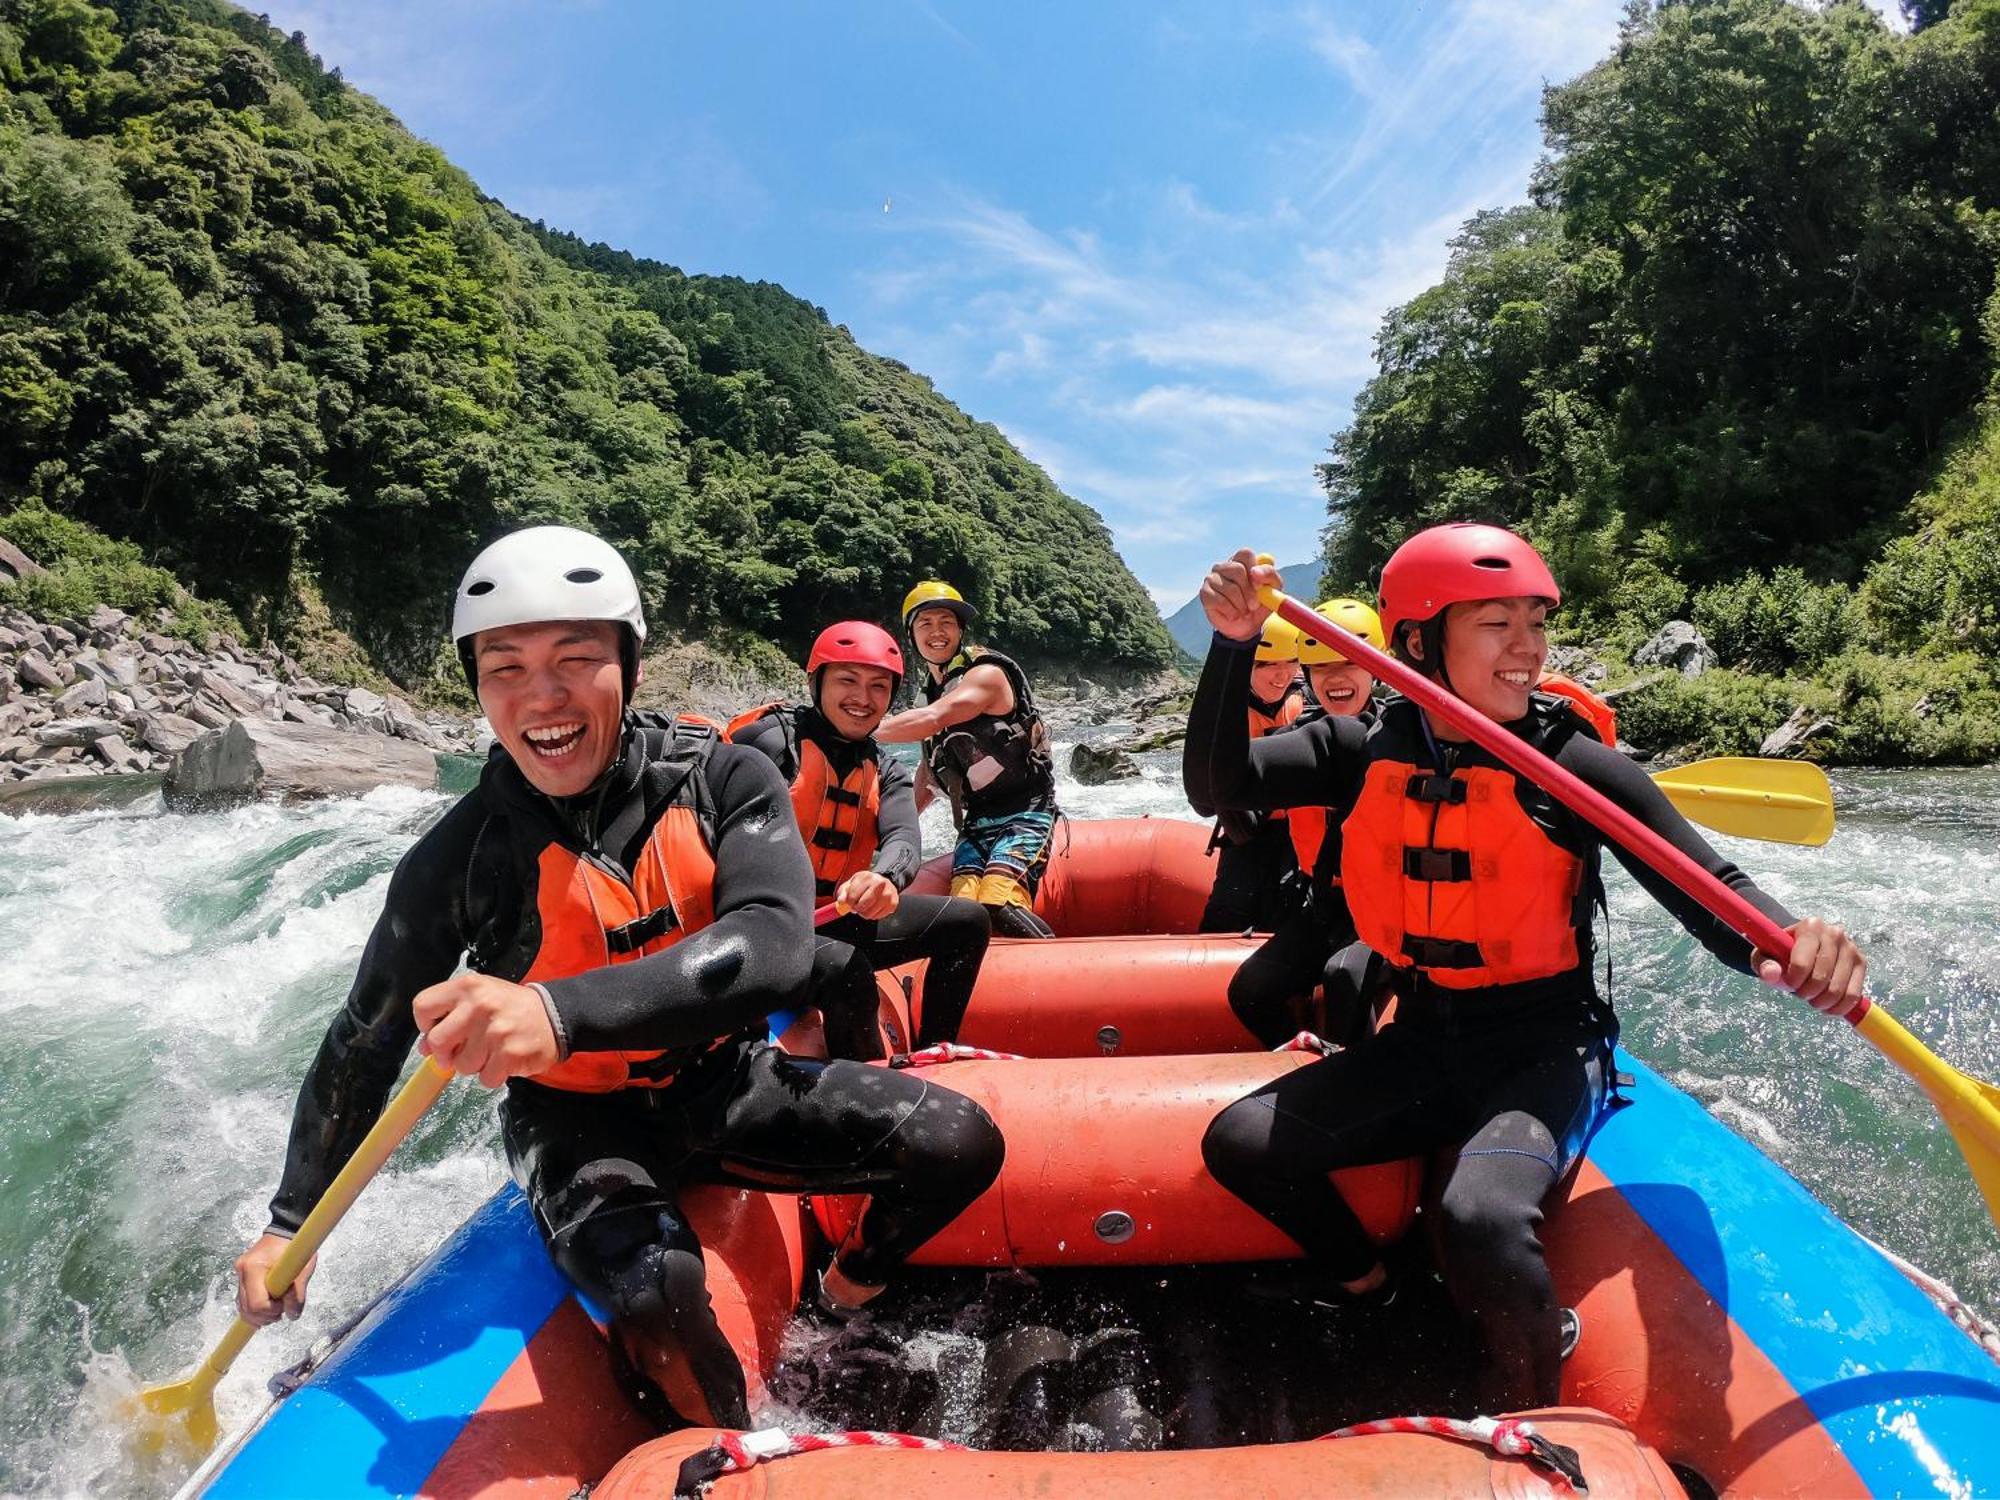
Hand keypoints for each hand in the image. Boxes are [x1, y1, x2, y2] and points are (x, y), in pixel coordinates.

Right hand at [234, 1232, 314, 1326]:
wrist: (286, 1231)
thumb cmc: (295, 1247)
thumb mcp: (303, 1268)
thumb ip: (298, 1294)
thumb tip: (292, 1315)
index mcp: (254, 1267)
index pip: (257, 1303)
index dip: (272, 1310)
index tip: (284, 1305)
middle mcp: (242, 1271)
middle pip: (247, 1309)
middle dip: (266, 1316)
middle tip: (282, 1309)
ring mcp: (240, 1275)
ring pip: (243, 1309)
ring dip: (261, 1315)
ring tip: (278, 1306)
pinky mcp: (242, 1279)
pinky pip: (244, 1302)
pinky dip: (256, 1309)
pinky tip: (269, 1306)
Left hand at [414, 974, 559, 1086]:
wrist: (555, 1014)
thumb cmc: (511, 1007)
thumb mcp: (479, 998)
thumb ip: (450, 1016)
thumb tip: (425, 1048)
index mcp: (468, 986)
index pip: (423, 1006)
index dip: (426, 1025)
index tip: (440, 1030)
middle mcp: (479, 1005)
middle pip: (437, 1041)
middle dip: (446, 1053)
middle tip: (461, 1051)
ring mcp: (495, 1031)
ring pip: (461, 1065)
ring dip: (474, 1064)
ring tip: (491, 1051)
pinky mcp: (509, 1054)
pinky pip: (485, 1078)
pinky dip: (493, 1074)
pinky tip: (504, 1060)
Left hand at [836, 871, 899, 920]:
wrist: (885, 882)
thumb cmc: (866, 884)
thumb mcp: (853, 883)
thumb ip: (844, 892)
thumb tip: (841, 901)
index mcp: (867, 877)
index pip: (853, 895)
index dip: (849, 903)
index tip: (850, 903)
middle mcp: (880, 884)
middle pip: (862, 905)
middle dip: (856, 909)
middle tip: (856, 907)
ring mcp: (888, 894)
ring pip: (869, 914)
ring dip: (864, 913)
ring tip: (865, 907)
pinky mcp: (892, 904)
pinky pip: (877, 917)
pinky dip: (873, 915)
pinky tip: (873, 907)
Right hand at [1199, 549, 1282, 640]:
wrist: (1248, 626)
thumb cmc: (1260, 603)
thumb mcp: (1273, 589)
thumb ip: (1270, 576)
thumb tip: (1254, 572)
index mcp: (1242, 562)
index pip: (1245, 554)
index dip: (1254, 569)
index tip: (1259, 586)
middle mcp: (1225, 566)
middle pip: (1237, 570)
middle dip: (1249, 592)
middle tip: (1254, 605)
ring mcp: (1212, 578)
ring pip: (1229, 588)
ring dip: (1241, 605)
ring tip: (1244, 611)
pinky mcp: (1205, 592)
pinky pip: (1219, 600)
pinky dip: (1231, 612)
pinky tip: (1233, 615)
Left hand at [1753, 916, 1866, 1018]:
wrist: (1802, 946)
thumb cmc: (1781, 952)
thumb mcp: (1766, 956)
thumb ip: (1764, 964)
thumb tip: (1770, 974)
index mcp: (1810, 927)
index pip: (1802, 963)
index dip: (1793, 981)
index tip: (1788, 982)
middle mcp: (1834, 933)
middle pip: (1821, 978)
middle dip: (1806, 993)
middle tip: (1800, 992)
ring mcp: (1851, 948)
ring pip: (1838, 989)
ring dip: (1821, 1002)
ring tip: (1812, 998)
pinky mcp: (1861, 962)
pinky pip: (1853, 995)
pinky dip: (1839, 1007)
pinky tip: (1827, 1006)